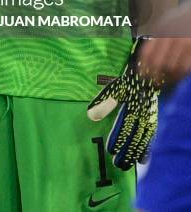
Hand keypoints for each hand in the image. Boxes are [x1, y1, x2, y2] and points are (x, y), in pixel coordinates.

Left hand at [87, 38, 160, 170]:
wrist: (146, 77)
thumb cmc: (126, 83)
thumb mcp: (113, 89)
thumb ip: (102, 102)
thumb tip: (90, 115)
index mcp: (131, 108)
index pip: (124, 127)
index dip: (118, 140)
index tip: (111, 150)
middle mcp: (142, 116)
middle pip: (134, 138)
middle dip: (126, 152)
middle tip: (117, 164)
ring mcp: (149, 120)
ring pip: (142, 141)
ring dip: (134, 154)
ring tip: (125, 166)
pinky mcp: (153, 122)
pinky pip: (151, 138)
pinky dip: (147, 149)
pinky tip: (143, 160)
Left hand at [139, 9, 190, 82]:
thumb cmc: (179, 22)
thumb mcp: (165, 26)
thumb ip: (156, 40)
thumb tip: (145, 61)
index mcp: (159, 32)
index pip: (146, 53)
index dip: (143, 67)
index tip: (142, 76)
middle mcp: (169, 38)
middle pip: (158, 63)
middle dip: (155, 76)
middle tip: (155, 83)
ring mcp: (183, 45)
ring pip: (172, 68)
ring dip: (168, 78)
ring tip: (167, 82)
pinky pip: (184, 68)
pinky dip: (180, 76)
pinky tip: (178, 77)